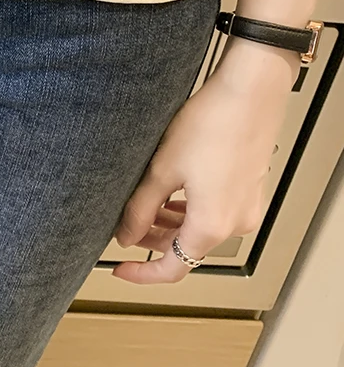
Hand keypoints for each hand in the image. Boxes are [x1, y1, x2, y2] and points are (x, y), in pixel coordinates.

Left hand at [111, 37, 299, 283]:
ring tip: (143, 201)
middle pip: (186, 247)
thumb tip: (125, 236)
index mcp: (212, 226)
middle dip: (153, 238)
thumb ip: (140, 209)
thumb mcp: (161, 170)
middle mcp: (235, 224)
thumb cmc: (208, 126)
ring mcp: (246, 207)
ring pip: (199, 228)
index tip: (119, 267)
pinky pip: (214, 212)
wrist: (248, 94)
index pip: (173, 268)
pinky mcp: (249, 190)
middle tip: (125, 222)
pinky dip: (189, 209)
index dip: (142, 272)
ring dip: (170, 221)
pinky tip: (170, 190)